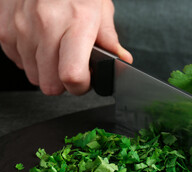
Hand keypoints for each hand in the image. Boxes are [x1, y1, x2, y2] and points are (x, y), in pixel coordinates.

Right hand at [0, 0, 131, 94]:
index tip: (86, 82)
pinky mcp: (5, 28)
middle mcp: (47, 25)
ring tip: (56, 51)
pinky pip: (17, 61)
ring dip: (46, 71)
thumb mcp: (100, 7)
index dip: (81, 86)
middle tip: (72, 69)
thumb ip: (109, 38)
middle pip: (50, 84)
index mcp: (77, 22)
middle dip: (64, 83)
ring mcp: (22, 27)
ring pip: (33, 75)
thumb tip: (122, 60)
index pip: (72, 75)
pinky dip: (29, 58)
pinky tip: (40, 44)